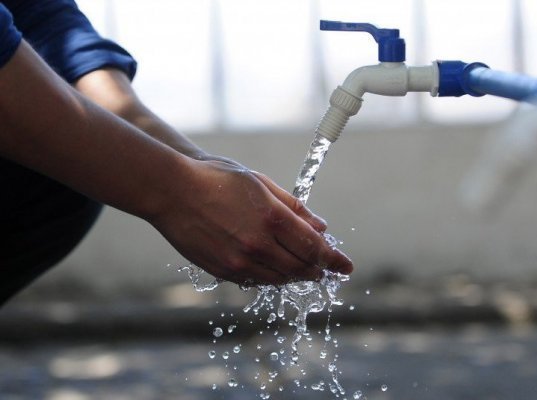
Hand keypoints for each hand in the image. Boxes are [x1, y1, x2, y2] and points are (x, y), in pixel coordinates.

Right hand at [150, 158, 352, 284]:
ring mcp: (240, 261)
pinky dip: (272, 276)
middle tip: (327, 269)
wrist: (172, 192)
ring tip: (304, 269)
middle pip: (301, 267)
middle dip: (318, 269)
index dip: (334, 259)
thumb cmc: (218, 179)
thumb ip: (294, 207)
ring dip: (296, 275)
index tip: (346, 267)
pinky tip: (275, 268)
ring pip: (280, 278)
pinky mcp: (223, 271)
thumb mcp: (261, 184)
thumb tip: (321, 227)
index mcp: (272, 217)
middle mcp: (259, 244)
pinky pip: (256, 281)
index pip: (314, 247)